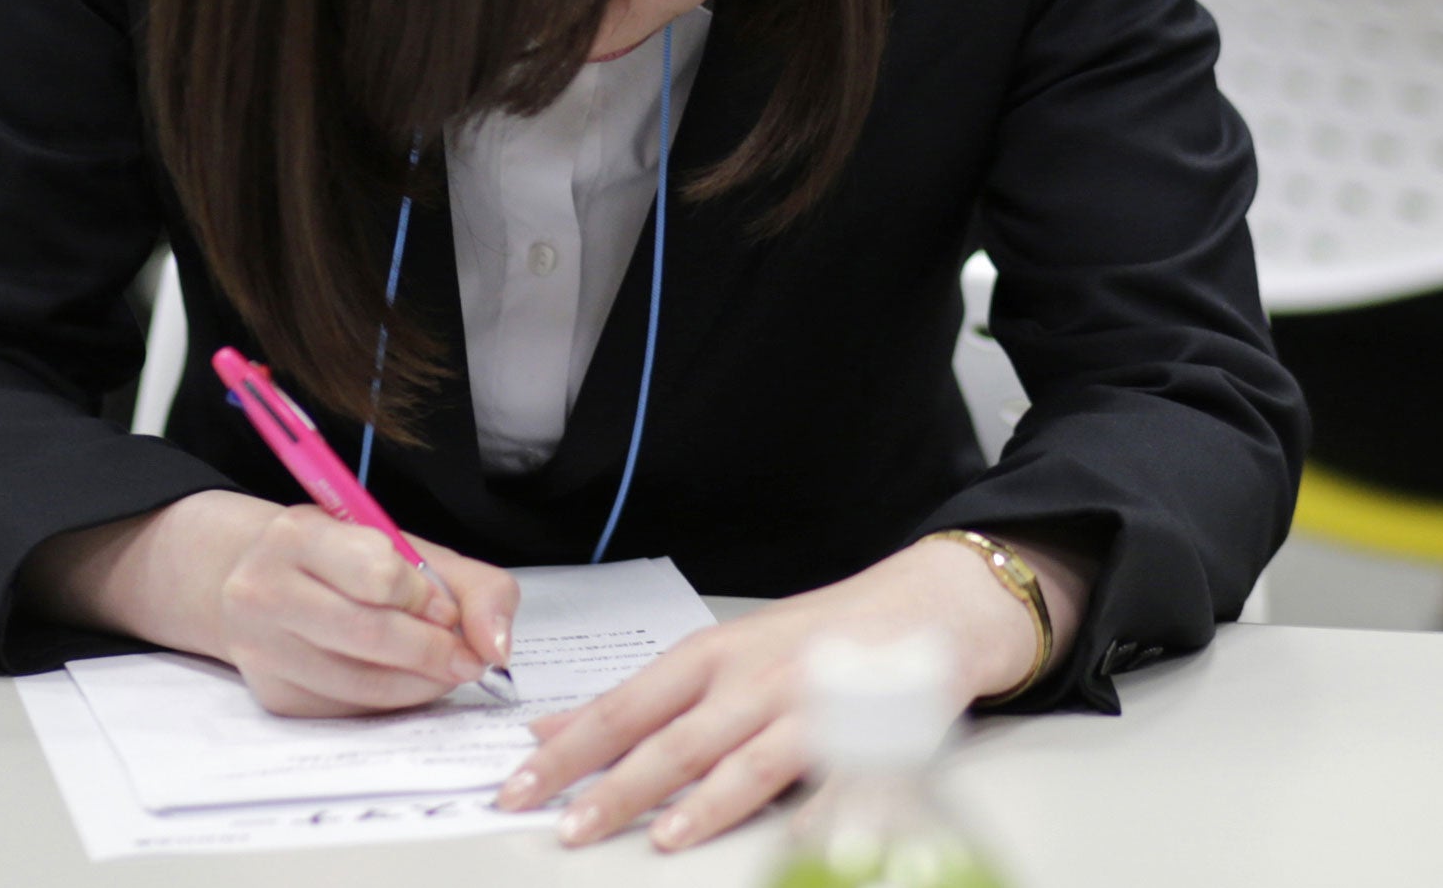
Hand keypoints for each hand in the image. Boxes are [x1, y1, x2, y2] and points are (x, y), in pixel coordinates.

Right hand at [23, 491, 520, 717]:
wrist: (259, 579)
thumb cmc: (344, 561)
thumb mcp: (406, 549)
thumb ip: (473, 586)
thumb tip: (497, 648)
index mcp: (299, 534)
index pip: (378, 574)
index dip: (426, 598)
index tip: (446, 608)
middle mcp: (265, 589)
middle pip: (369, 635)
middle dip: (434, 652)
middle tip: (466, 659)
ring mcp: (261, 648)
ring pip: (360, 683)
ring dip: (419, 685)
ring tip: (442, 670)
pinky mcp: (272, 696)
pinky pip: (347, 710)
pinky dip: (389, 703)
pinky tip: (400, 681)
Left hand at [497, 535, 1088, 851]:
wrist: (926, 608)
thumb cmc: (819, 641)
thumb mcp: (725, 657)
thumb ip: (650, 701)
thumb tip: (559, 729)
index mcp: (708, 656)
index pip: (622, 704)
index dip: (567, 744)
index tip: (516, 779)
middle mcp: (744, 675)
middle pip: (659, 733)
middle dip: (600, 779)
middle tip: (550, 818)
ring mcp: (795, 703)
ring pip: (721, 756)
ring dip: (671, 798)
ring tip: (628, 835)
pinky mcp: (845, 731)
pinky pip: (797, 776)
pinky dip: (758, 805)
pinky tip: (723, 828)